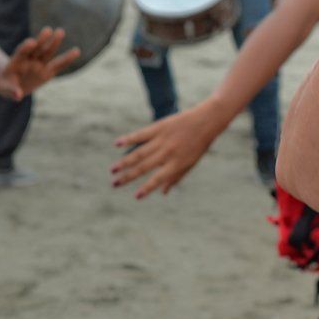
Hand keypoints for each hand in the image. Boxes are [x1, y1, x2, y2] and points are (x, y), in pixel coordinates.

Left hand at [0, 27, 80, 98]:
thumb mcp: (4, 88)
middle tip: (48, 30)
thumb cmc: (6, 85)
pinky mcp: (47, 71)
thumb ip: (11, 90)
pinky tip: (76, 52)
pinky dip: (67, 60)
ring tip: (60, 31)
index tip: (32, 42)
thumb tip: (18, 95)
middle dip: (42, 40)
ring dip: (53, 42)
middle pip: (36, 48)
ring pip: (47, 52)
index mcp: (16, 61)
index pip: (21, 52)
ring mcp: (39, 63)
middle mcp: (29, 59)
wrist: (13, 84)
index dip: (25, 47)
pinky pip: (58, 65)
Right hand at [110, 102, 226, 197]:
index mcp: (176, 164)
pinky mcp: (159, 127)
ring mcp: (162, 140)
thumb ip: (176, 177)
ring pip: (138, 153)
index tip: (136, 196)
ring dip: (124, 162)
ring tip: (112, 170)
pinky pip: (141, 134)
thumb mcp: (191, 163)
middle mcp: (167, 153)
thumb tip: (163, 193)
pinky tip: (117, 143)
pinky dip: (128, 139)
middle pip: (143, 167)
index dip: (147, 189)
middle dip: (127, 177)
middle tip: (114, 184)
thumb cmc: (198, 145)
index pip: (158, 179)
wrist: (206, 121)